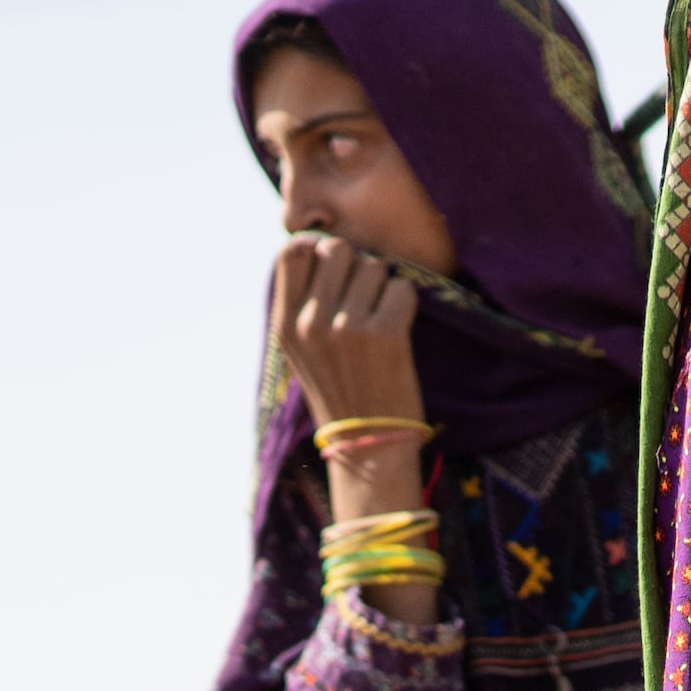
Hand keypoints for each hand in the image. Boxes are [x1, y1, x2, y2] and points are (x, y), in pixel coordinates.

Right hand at [270, 234, 428, 435]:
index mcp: (285, 324)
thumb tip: (318, 246)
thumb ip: (302, 302)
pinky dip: (405, 303)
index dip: (317, 249)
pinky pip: (402, 288)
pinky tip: (398, 328)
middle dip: (356, 264)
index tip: (334, 268)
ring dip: (383, 287)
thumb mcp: (300, 350)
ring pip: (374, 266)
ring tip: (379, 319)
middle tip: (363, 295)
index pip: (292, 252)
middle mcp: (311, 322)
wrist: (368, 444)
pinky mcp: (386, 335)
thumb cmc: (338, 391)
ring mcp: (348, 328)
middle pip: (338, 249)